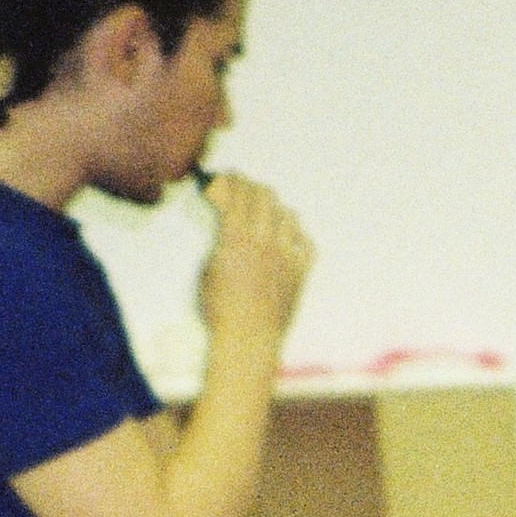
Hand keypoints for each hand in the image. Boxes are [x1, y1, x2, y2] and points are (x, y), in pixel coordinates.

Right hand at [200, 173, 313, 342]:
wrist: (248, 338)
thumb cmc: (220, 309)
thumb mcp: (207, 268)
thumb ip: (219, 241)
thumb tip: (225, 226)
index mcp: (236, 237)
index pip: (237, 192)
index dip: (232, 180)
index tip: (228, 177)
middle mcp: (264, 241)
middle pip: (265, 196)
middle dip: (253, 188)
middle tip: (245, 191)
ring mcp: (286, 256)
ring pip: (289, 215)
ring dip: (276, 210)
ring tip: (266, 216)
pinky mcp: (301, 273)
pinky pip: (307, 244)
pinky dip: (298, 238)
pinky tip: (288, 241)